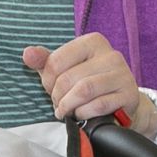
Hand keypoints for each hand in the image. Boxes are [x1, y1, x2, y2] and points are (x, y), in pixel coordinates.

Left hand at [23, 35, 142, 125]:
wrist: (119, 103)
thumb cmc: (86, 84)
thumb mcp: (63, 70)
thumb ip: (44, 61)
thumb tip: (27, 53)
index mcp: (92, 42)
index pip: (55, 61)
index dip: (47, 81)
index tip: (52, 88)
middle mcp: (110, 54)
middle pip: (67, 79)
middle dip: (58, 97)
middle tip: (60, 104)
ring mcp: (122, 74)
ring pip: (83, 91)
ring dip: (69, 106)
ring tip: (68, 111)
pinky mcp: (129, 94)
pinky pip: (98, 105)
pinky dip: (84, 114)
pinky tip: (83, 114)